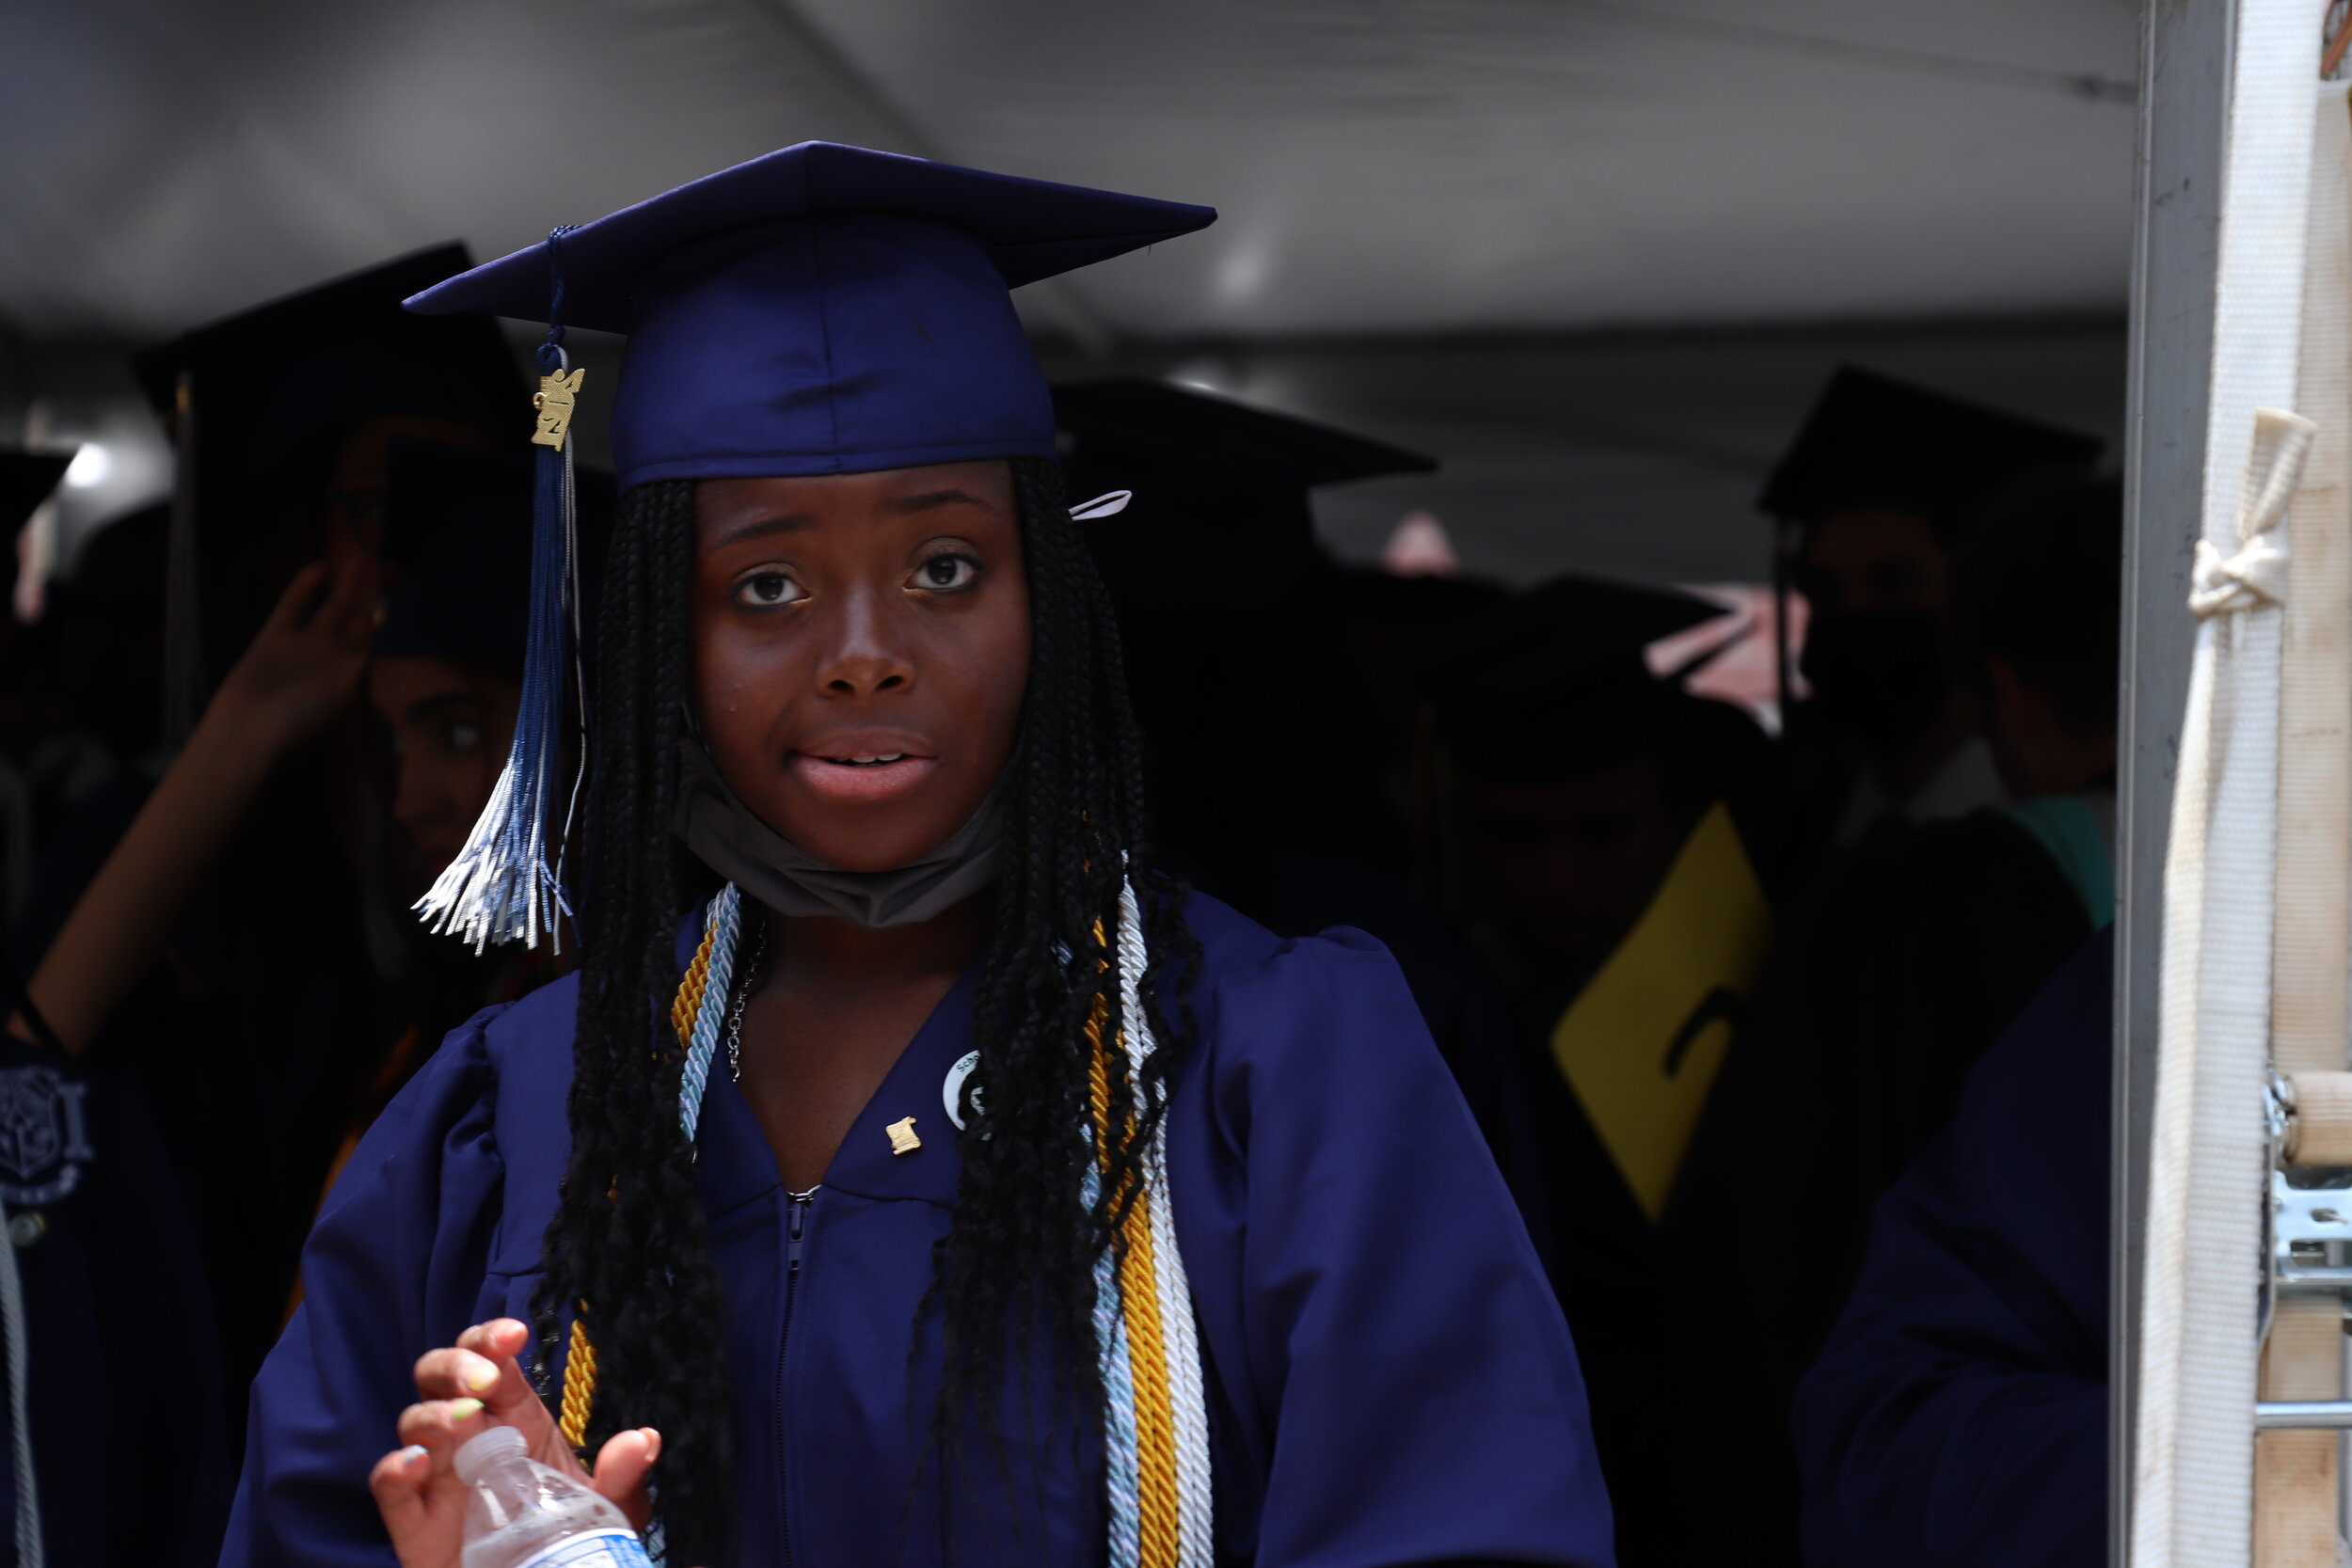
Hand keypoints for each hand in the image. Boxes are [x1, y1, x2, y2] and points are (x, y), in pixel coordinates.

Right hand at [204, 557, 377, 758]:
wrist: (247, 728)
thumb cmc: (300, 717)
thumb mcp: (342, 690)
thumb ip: (364, 660)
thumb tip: (391, 637)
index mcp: (351, 672)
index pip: (375, 636)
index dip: (388, 612)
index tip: (403, 587)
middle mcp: (330, 656)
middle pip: (355, 617)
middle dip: (368, 593)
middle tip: (381, 562)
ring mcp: (303, 645)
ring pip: (328, 607)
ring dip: (343, 585)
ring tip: (357, 559)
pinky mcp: (274, 637)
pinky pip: (293, 607)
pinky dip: (304, 588)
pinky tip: (319, 567)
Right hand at [369, 1319, 660, 1567]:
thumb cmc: (566, 1538)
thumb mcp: (608, 1508)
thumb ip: (622, 1476)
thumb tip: (644, 1440)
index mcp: (514, 1417)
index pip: (494, 1359)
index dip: (494, 1338)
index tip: (514, 1335)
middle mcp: (469, 1436)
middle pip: (441, 1376)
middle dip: (456, 1362)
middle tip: (482, 1378)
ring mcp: (437, 1476)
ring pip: (413, 1422)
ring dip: (433, 1414)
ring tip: (462, 1420)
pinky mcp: (413, 1522)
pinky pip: (389, 1486)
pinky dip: (394, 1469)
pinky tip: (415, 1464)